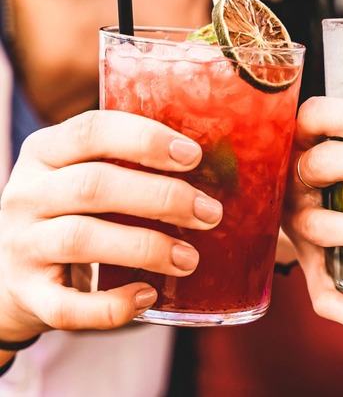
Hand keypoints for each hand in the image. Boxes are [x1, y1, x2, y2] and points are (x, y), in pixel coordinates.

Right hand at [0, 110, 222, 341]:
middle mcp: (26, 193)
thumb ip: (133, 165)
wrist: (6, 273)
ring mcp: (22, 245)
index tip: (193, 155)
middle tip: (210, 213)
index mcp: (46, 152)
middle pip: (95, 185)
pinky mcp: (28, 295)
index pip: (92, 130)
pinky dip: (112, 305)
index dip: (145, 139)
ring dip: (147, 247)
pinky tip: (148, 296)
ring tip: (190, 258)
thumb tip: (226, 166)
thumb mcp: (85, 176)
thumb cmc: (71, 214)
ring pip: (83, 238)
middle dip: (162, 197)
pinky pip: (68, 306)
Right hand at [282, 97, 342, 328]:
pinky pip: (321, 295)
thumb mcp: (338, 139)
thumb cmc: (334, 162)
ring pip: (321, 227)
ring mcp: (296, 225)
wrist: (279, 202)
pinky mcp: (307, 264)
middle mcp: (292, 181)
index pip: (316, 117)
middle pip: (324, 166)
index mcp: (301, 141)